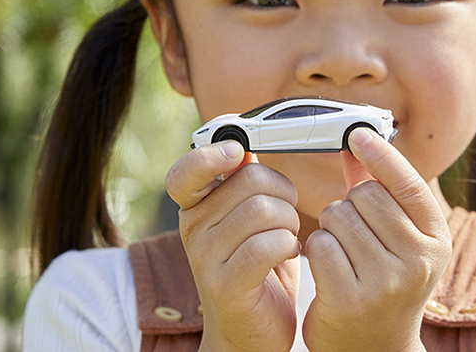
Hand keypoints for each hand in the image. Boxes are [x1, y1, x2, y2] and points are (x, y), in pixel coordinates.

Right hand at [166, 141, 300, 351]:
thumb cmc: (257, 272)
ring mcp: (205, 259)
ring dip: (290, 222)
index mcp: (195, 210)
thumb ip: (243, 185)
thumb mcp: (247, 222)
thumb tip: (242, 142)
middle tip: (285, 218)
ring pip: (265, 210)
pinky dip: (289, 245)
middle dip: (283, 193)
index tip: (236, 152)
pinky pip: (268, 244)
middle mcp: (192, 230)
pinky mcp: (226, 285)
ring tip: (287, 240)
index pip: (185, 173)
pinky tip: (288, 255)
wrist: (250, 336)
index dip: (209, 155)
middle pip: (250, 180)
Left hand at [303, 128, 452, 351]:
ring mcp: (387, 282)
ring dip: (331, 228)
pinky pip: (320, 246)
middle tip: (354, 233)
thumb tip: (358, 142)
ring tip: (344, 253)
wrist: (376, 348)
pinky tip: (329, 269)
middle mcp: (419, 260)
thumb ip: (378, 190)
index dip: (381, 154)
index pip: (409, 184)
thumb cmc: (385, 282)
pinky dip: (316, 251)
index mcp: (436, 239)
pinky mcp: (351, 299)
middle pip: (365, 196)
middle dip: (349, 205)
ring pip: (338, 217)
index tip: (357, 133)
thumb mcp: (396, 239)